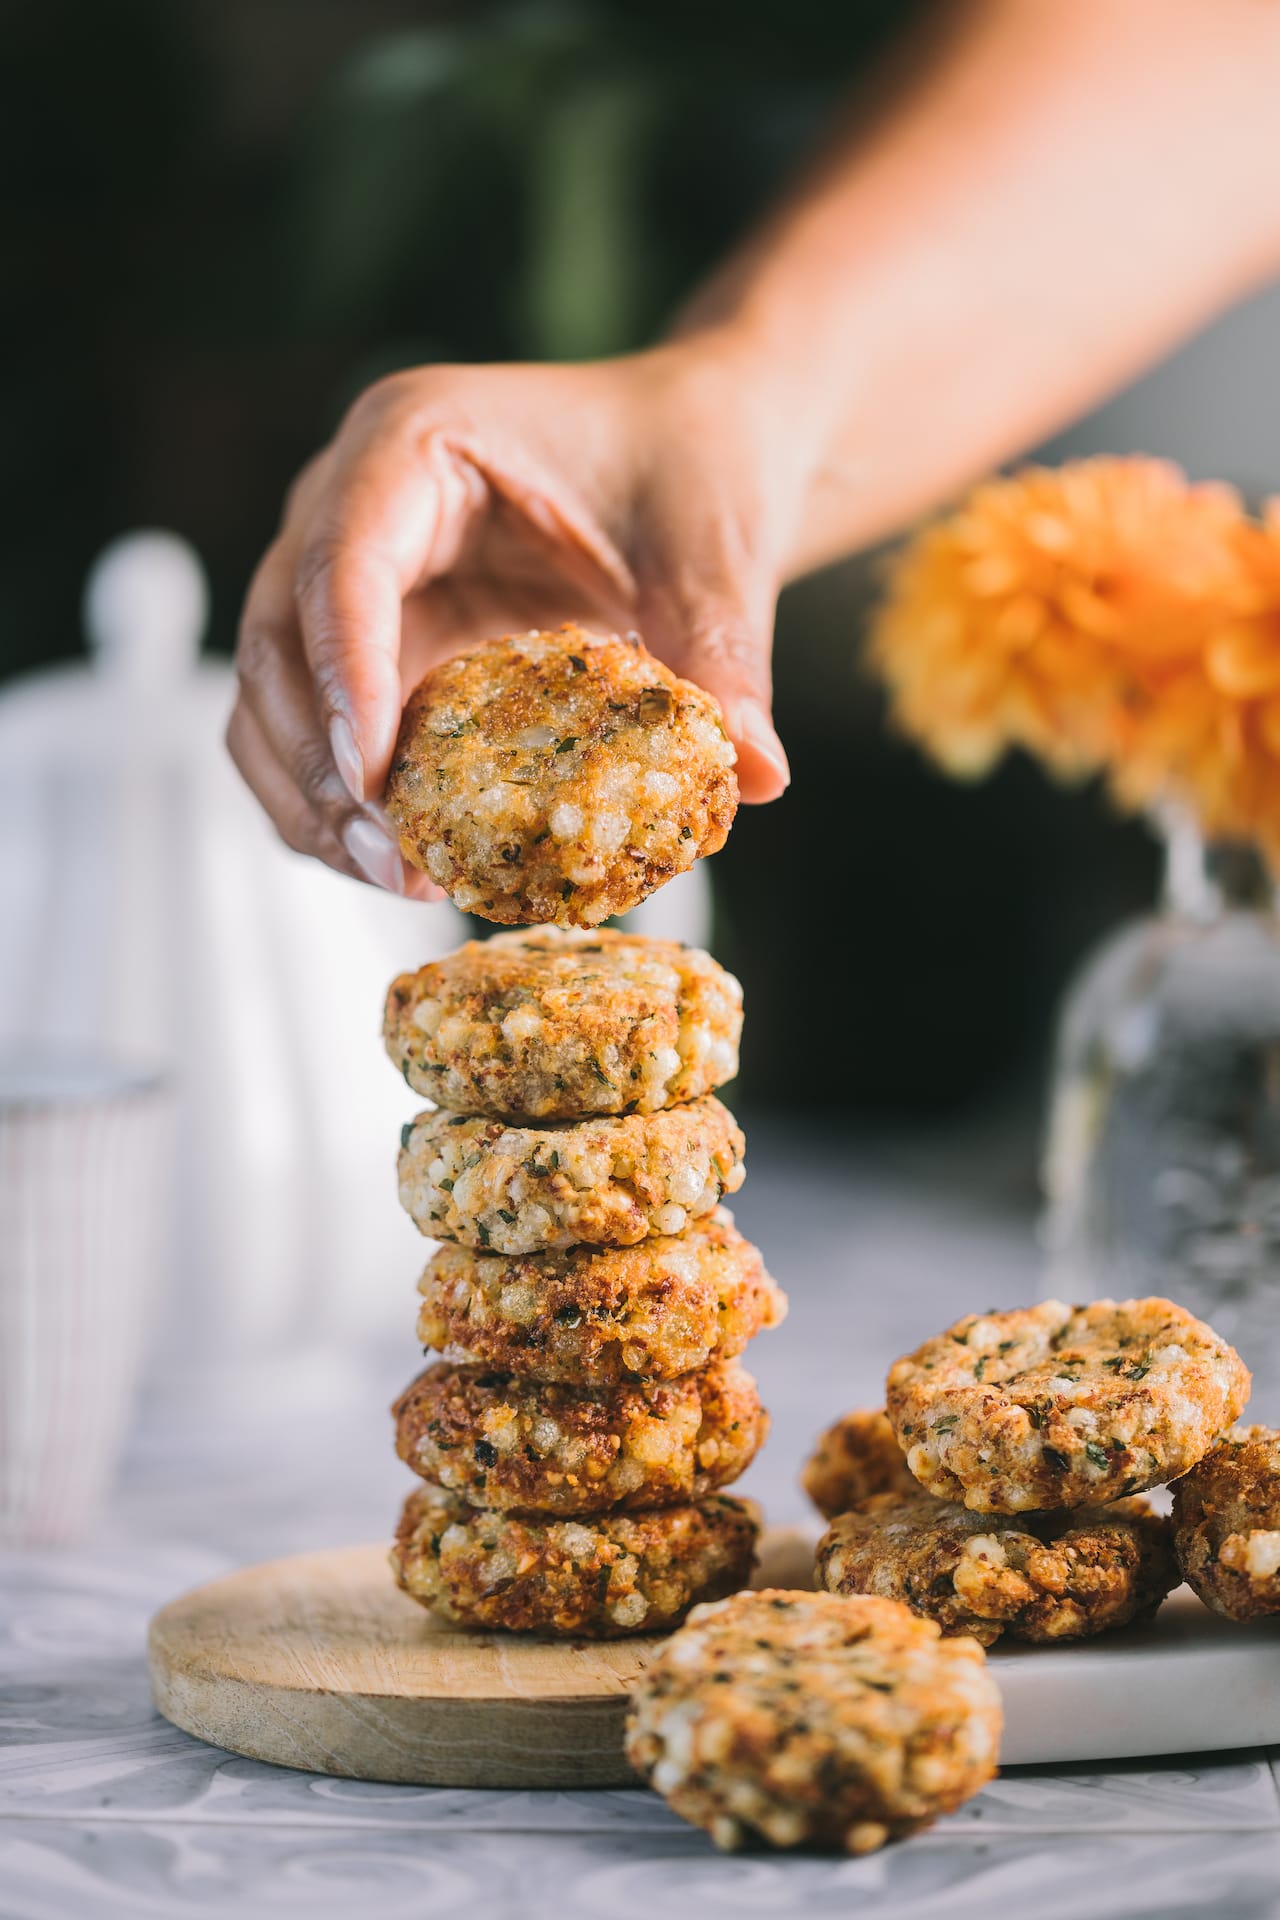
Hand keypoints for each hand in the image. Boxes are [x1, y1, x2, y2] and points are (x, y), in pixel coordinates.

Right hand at [229, 338, 796, 893]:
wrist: (689, 453)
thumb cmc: (689, 462)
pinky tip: (410, 865)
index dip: (342, 670)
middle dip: (319, 762)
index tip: (373, 776)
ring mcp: (350, 582)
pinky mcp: (371, 648)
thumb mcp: (714, 548)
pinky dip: (343, 805)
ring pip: (272, 699)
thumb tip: (756, 777)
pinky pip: (317, 734)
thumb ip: (722, 654)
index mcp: (414, 443)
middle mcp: (352, 504)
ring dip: (314, 799)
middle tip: (392, 859)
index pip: (343, 558)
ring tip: (400, 879)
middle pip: (277, 638)